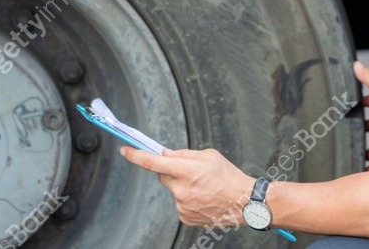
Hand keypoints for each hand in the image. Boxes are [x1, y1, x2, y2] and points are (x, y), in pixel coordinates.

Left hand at [121, 146, 254, 226]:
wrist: (243, 202)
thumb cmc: (229, 177)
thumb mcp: (209, 155)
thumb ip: (184, 154)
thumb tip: (165, 154)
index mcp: (186, 170)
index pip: (153, 162)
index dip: (136, 155)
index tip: (125, 150)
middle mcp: (181, 189)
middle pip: (163, 175)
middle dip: (170, 170)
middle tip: (188, 170)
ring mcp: (181, 205)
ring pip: (172, 190)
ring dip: (181, 185)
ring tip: (203, 186)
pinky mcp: (184, 217)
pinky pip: (179, 203)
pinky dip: (186, 198)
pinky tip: (203, 197)